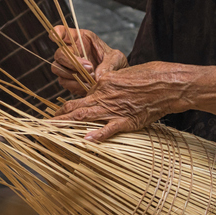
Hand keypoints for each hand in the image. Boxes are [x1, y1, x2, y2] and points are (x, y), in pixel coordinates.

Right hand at [50, 25, 126, 95]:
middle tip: (89, 67)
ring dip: (74, 75)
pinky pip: (64, 82)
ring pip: (58, 69)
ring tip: (91, 78)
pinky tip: (88, 84)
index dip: (57, 33)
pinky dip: (75, 85)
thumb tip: (97, 77)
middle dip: (72, 62)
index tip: (55, 36)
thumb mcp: (116, 59)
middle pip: (59, 54)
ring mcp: (67, 66)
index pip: (62, 32)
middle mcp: (70, 51)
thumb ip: (108, 65)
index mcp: (80, 39)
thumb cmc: (114, 62)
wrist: (114, 76)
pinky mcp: (68, 79)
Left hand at [54, 62, 215, 141]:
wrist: (170, 83)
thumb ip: (111, 83)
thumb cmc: (151, 75)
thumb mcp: (126, 74)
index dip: (67, 105)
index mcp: (104, 83)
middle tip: (45, 125)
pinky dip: (98, 134)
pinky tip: (85, 140)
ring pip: (86, 117)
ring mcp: (116, 108)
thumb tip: (100, 87)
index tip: (57, 112)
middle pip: (76, 107)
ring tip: (53, 131)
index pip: (80, 95)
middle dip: (59, 117)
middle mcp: (105, 95)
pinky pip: (110, 128)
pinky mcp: (128, 120)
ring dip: (68, 125)